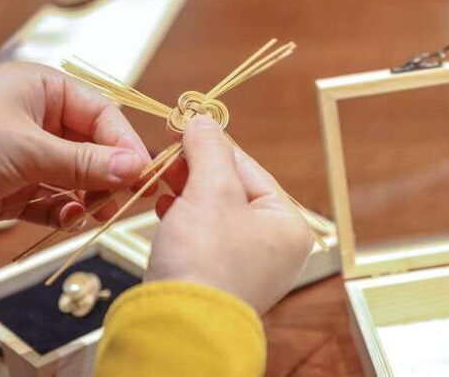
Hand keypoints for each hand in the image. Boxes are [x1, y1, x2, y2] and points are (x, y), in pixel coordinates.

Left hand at [0, 62, 149, 237]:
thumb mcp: (31, 152)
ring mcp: (30, 150)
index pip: (99, 111)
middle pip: (92, 143)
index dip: (123, 140)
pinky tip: (68, 217)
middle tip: (128, 195)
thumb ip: (86, 162)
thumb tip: (136, 168)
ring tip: (97, 211)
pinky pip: (57, 194)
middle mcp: (38, 116)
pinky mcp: (21, 183)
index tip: (142, 169)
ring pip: (77, 172)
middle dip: (108, 171)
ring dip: (89, 193)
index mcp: (40, 89)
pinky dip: (65, 208)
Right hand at [145, 115, 312, 313]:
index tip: (183, 126)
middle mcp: (273, 247)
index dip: (212, 144)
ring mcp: (245, 265)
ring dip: (185, 190)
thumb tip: (202, 119)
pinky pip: (202, 234)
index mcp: (287, 226)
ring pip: (213, 211)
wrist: (177, 328)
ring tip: (160, 178)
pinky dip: (182, 216)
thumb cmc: (204, 261)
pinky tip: (163, 207)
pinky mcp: (216, 277)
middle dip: (195, 169)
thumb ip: (209, 149)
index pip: (249, 168)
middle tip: (166, 153)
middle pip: (231, 189)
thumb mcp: (210, 191)